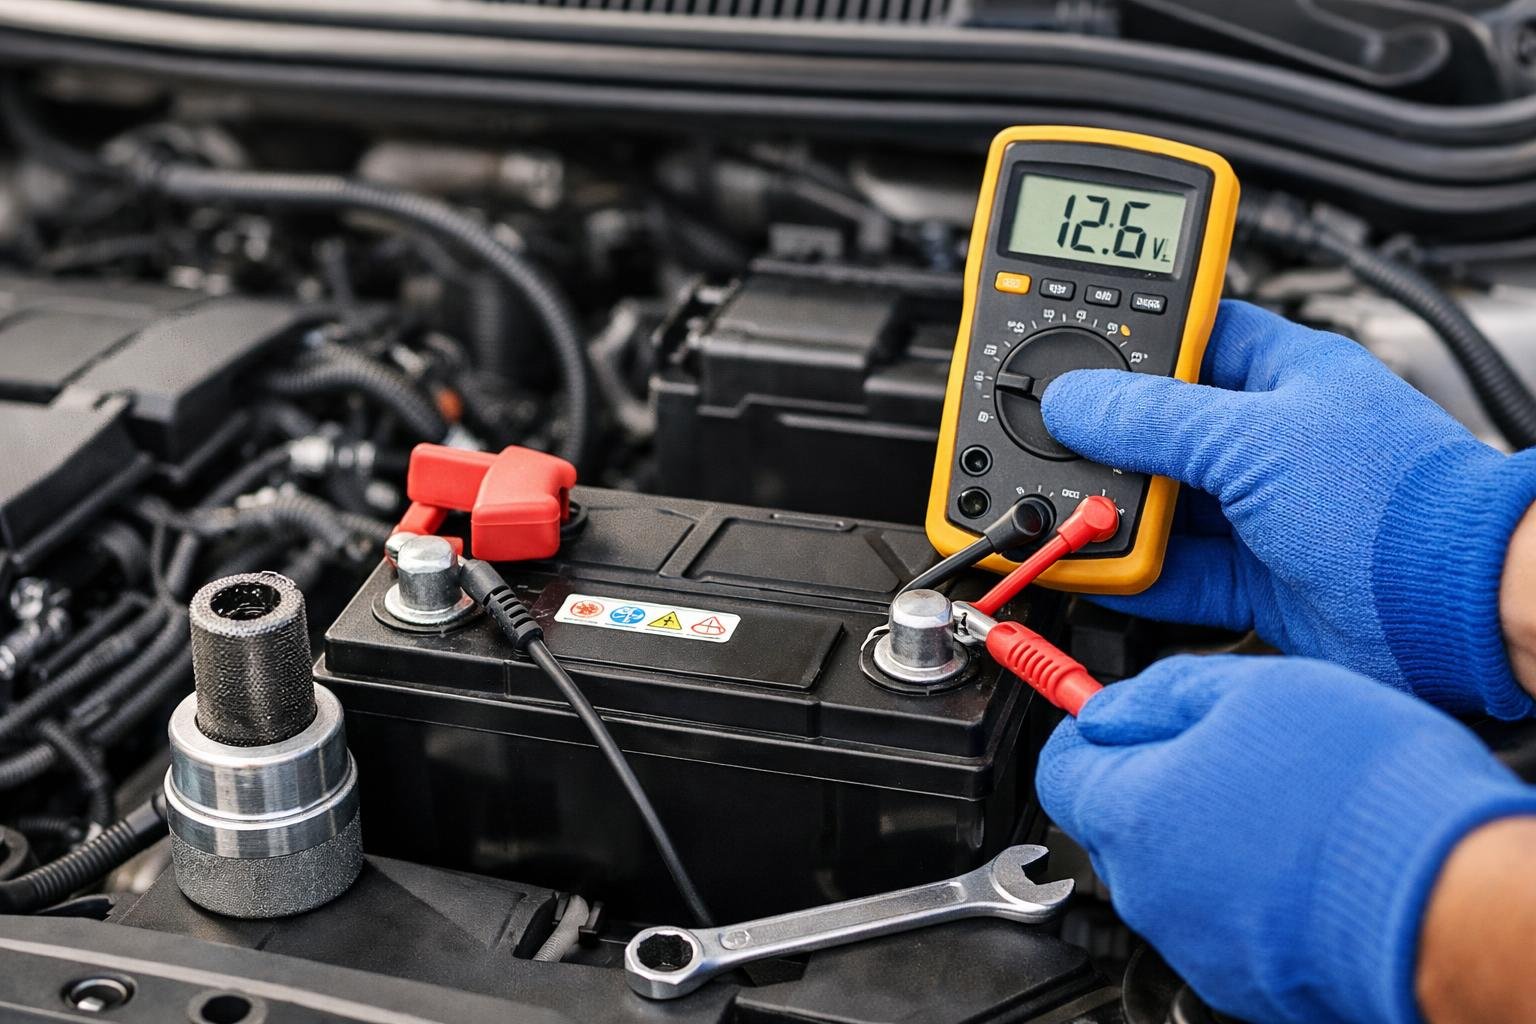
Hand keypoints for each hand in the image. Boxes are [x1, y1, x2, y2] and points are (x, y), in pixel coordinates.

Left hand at [1038, 655, 1535, 1023]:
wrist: (1450, 900)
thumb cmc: (1363, 795)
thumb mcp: (1252, 690)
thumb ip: (1163, 695)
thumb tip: (1110, 705)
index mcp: (1131, 812)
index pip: (1059, 767)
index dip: (1089, 729)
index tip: (1111, 711)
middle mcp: (1147, 889)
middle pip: (1114, 820)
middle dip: (1154, 777)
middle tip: (1223, 744)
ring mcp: (1193, 942)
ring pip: (1171, 870)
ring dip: (1206, 830)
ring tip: (1282, 799)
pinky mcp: (1245, 980)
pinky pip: (1220, 916)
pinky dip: (1246, 883)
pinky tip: (1301, 854)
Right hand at [1041, 300, 1535, 718]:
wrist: (1462, 606)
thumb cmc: (1399, 501)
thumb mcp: (1253, 440)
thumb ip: (1151, 419)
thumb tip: (1071, 398)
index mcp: (1280, 374)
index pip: (1187, 337)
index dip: (1125, 342)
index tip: (1065, 353)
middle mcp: (1268, 439)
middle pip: (1157, 432)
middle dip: (1102, 447)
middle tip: (1049, 449)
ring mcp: (1262, 511)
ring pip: (1162, 507)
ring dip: (1112, 516)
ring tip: (1063, 517)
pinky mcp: (1258, 580)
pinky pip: (1177, 574)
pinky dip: (1133, 576)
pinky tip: (1095, 567)